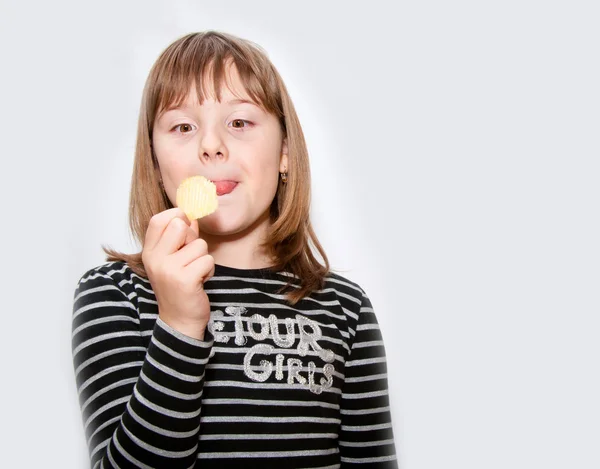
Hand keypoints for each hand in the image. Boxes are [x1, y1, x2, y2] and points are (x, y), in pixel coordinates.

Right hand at [141, 208, 213, 339]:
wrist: (179, 320)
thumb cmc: (178, 286)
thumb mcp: (172, 259)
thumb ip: (180, 237)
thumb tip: (191, 216)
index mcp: (149, 252)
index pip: (159, 220)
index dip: (177, 217)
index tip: (186, 227)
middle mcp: (155, 259)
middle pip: (181, 226)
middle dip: (193, 239)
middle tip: (190, 257)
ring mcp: (169, 269)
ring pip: (199, 245)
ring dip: (203, 258)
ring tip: (195, 272)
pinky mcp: (185, 280)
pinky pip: (207, 260)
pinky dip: (209, 270)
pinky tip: (200, 281)